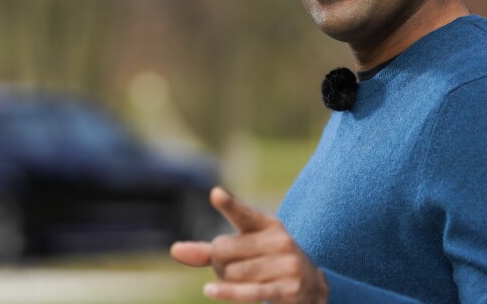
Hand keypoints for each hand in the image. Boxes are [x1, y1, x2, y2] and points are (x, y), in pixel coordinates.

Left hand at [171, 186, 327, 302]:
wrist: (311, 288)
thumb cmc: (267, 264)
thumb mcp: (244, 251)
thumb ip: (209, 250)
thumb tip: (175, 250)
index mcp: (269, 224)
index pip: (244, 214)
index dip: (229, 205)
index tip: (215, 194)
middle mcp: (279, 240)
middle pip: (224, 250)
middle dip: (218, 264)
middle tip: (230, 269)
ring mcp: (286, 264)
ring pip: (232, 273)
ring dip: (226, 282)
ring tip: (241, 281)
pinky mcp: (287, 288)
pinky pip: (249, 291)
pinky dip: (227, 292)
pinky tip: (209, 290)